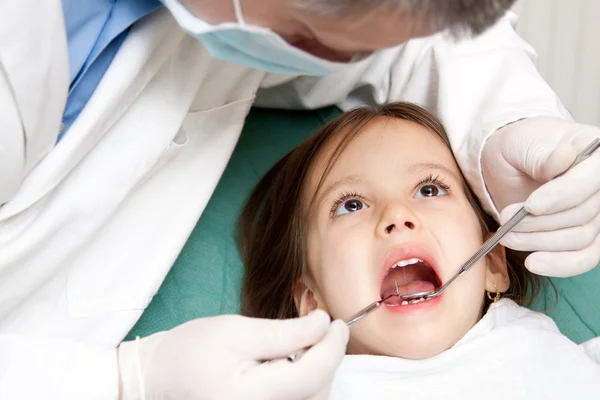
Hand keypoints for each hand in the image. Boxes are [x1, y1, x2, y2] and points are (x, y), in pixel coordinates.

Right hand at [118, 310, 348, 399]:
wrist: (162, 376)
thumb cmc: (193, 349)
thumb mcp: (237, 330)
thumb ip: (284, 332)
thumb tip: (324, 325)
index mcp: (250, 397)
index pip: (311, 376)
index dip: (332, 348)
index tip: (337, 322)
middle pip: (317, 392)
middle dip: (327, 359)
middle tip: (321, 328)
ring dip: (319, 373)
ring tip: (306, 345)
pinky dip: (307, 385)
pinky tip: (295, 366)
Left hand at [482, 116, 599, 276]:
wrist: (509, 164)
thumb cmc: (518, 148)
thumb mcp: (521, 143)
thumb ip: (542, 154)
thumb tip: (562, 159)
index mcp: (594, 150)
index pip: (591, 179)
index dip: (562, 196)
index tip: (530, 206)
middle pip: (582, 214)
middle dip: (537, 222)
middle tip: (505, 219)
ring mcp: (596, 211)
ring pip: (578, 238)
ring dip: (538, 242)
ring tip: (508, 236)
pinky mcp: (585, 234)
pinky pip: (583, 257)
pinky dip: (558, 264)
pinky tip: (533, 262)